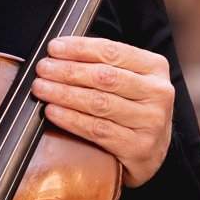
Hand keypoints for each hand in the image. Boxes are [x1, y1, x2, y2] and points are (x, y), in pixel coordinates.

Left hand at [31, 34, 173, 187]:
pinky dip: (71, 119)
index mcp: (155, 67)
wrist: (154, 151)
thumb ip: (103, 64)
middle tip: (43, 69)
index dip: (79, 48)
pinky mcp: (138, 146)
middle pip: (104, 77)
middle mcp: (157, 93)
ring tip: (41, 89)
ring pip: (99, 103)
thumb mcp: (130, 79)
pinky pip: (97, 129)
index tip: (54, 48)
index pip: (113, 51)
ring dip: (64, 94)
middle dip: (68, 71)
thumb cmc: (134, 108)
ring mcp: (150, 121)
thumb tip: (60, 54)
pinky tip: (53, 111)